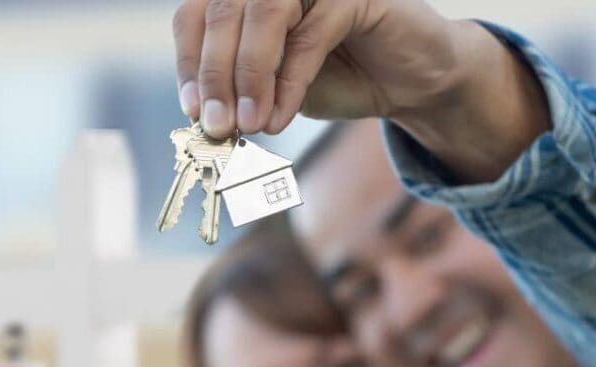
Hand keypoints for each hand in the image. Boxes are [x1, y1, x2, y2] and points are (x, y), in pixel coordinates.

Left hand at [173, 0, 465, 136]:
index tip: (192, 110)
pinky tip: (279, 118)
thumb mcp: (271, 89)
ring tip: (247, 123)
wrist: (406, 81)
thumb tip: (203, 115)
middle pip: (223, 12)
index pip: (196, 16)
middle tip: (217, 125)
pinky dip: (289, 82)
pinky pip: (310, 34)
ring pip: (263, 13)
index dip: (189, 62)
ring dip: (248, 74)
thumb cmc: (335, 78)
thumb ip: (237, 91)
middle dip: (215, 75)